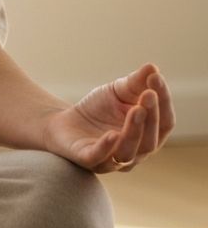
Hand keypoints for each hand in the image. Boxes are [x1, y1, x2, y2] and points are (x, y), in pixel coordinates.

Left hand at [41, 62, 174, 173]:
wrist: (63, 121)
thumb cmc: (97, 109)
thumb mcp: (116, 92)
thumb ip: (135, 83)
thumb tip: (153, 67)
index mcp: (148, 136)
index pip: (164, 122)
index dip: (163, 101)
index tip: (156, 78)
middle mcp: (135, 152)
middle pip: (150, 140)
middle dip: (151, 117)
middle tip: (148, 94)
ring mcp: (112, 160)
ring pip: (129, 151)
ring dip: (134, 131)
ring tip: (136, 109)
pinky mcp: (88, 159)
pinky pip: (100, 157)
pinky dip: (107, 147)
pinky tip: (112, 134)